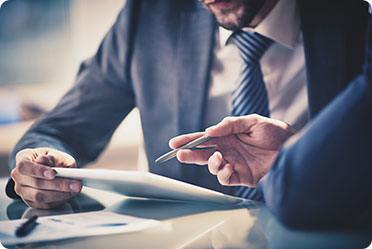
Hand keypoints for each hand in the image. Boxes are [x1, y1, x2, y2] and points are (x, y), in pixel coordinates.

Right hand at [11, 148, 81, 208]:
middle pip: (35, 183)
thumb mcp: (56, 154)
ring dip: (60, 194)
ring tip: (76, 189)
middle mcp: (18, 175)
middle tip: (76, 184)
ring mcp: (23, 190)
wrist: (52, 167)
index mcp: (22, 159)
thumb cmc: (54, 159)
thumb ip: (52, 157)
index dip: (38, 171)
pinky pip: (44, 204)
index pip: (24, 166)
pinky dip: (59, 200)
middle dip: (58, 185)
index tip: (53, 174)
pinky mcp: (31, 201)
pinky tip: (70, 194)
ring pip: (39, 196)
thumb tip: (44, 160)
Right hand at [169, 114, 296, 186]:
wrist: (294, 148)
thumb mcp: (252, 121)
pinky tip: (227, 168)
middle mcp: (228, 150)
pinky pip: (225, 178)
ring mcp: (234, 163)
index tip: (175, 143)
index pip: (204, 138)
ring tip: (218, 158)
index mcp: (228, 136)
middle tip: (180, 154)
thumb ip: (230, 125)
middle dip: (190, 154)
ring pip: (212, 167)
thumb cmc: (276, 132)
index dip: (189, 140)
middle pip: (203, 154)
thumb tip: (210, 131)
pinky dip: (222, 174)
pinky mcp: (242, 177)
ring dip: (210, 163)